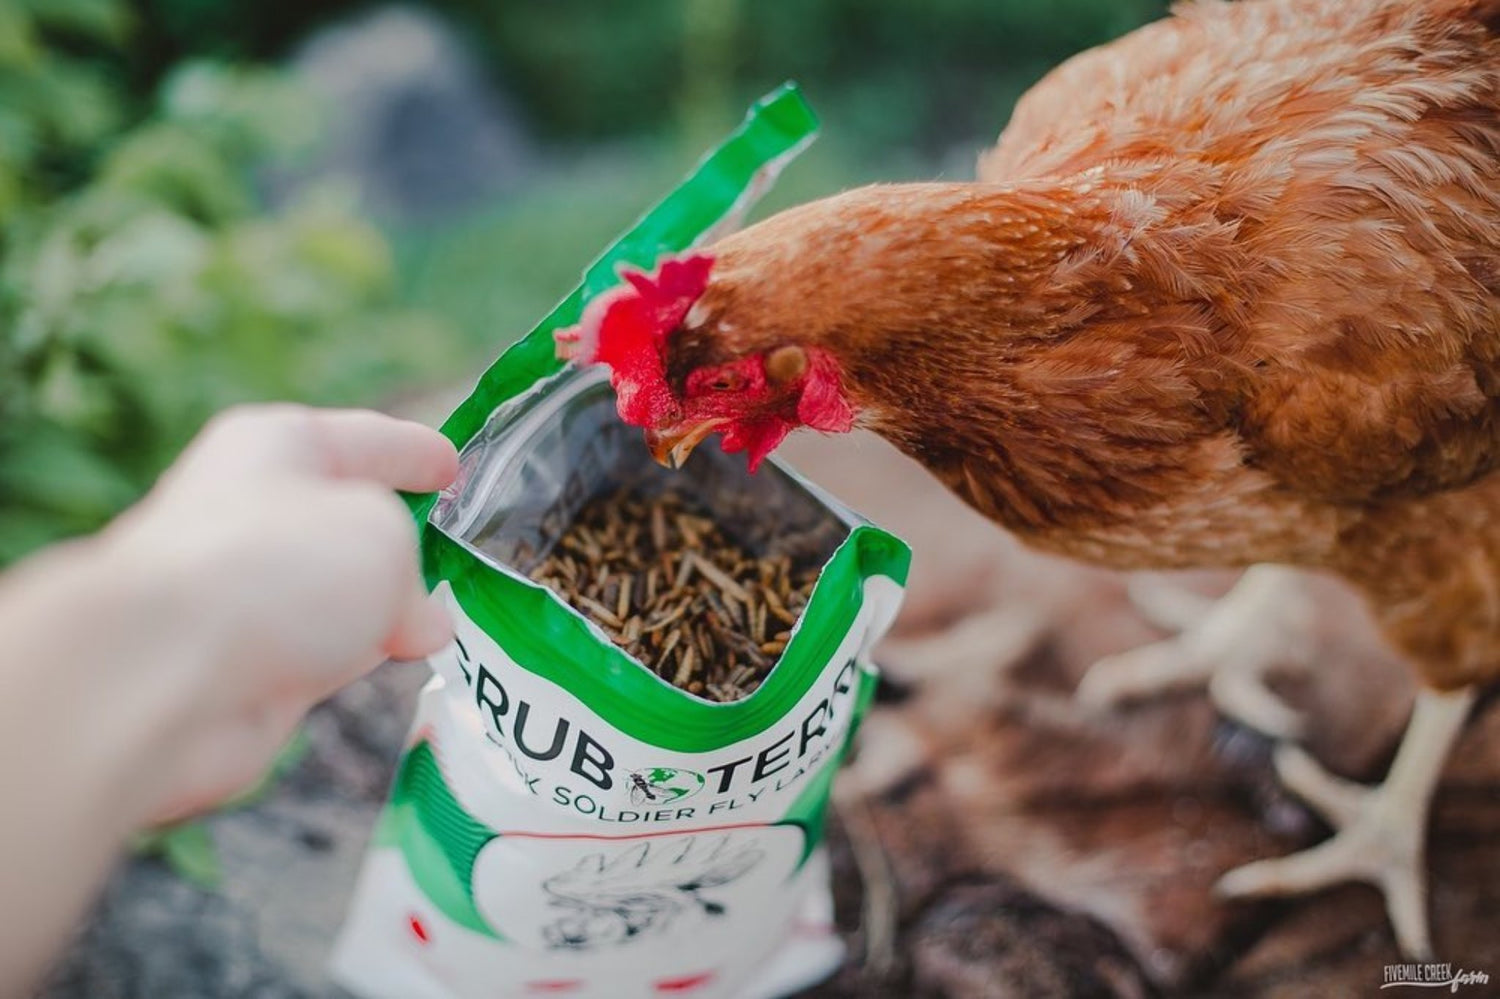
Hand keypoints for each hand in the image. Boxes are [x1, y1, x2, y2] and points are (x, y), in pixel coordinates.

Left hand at [95, 404, 458, 821]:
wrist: (165, 674)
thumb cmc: (276, 569)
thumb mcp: (381, 534)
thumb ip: (413, 569)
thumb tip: (420, 622)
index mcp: (276, 448)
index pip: (366, 440)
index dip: (417, 452)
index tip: (457, 468)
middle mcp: (253, 513)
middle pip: (346, 521)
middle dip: (405, 544)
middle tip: (460, 561)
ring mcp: (246, 592)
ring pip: (335, 593)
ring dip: (382, 611)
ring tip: (437, 627)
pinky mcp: (245, 662)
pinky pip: (320, 649)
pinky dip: (356, 656)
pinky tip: (394, 665)